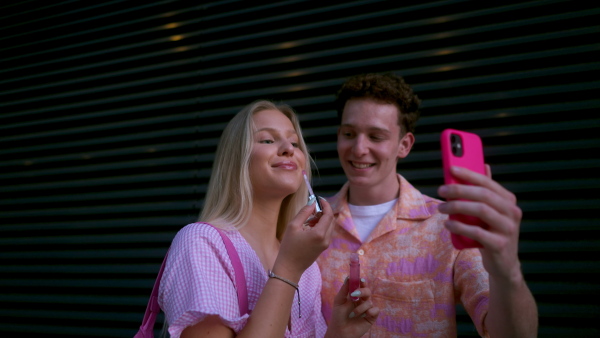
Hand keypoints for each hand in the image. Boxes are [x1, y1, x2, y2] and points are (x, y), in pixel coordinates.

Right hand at [273, 198, 334, 281]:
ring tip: (309, 219)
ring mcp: (326, 244)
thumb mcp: (293, 226)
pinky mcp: (323, 248)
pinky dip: (321, 227)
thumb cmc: (289, 247)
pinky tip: (309, 228)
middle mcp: (326, 239)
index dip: (326, 205)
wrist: (289, 267)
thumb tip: (312, 203)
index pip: (329, 215)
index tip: (319, 199)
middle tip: (313, 209)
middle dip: (324, 212)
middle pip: (331, 220)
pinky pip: (326, 233)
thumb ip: (304, 213)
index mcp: (319, 233)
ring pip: (329, 227)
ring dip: (322, 220)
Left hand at [325, 277, 379, 337]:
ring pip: (369, 302)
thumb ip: (344, 289)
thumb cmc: (338, 316)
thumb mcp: (339, 301)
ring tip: (353, 314)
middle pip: (367, 291)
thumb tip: (348, 277)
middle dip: (362, 291)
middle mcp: (362, 301)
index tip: (360, 279)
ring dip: (360, 307)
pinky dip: (370, 311)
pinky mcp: (371, 317)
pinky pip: (375, 310)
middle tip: (355, 294)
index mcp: (355, 296)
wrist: (340, 331)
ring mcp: (367, 309)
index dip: (362, 281)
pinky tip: (364, 315)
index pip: (361, 286)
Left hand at [437, 165, 522, 281]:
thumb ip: (486, 191)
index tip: (451, 168)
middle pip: (483, 195)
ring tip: (441, 208)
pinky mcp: (500, 245)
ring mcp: (508, 229)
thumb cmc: (492, 233)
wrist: (503, 264)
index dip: (469, 174)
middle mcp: (512, 212)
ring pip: (481, 210)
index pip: (488, 182)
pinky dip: (460, 227)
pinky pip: (477, 232)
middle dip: (460, 189)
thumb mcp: (490, 211)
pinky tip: (448, 224)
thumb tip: (483, 165)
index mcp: (508, 201)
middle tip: (441, 190)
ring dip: (457, 207)